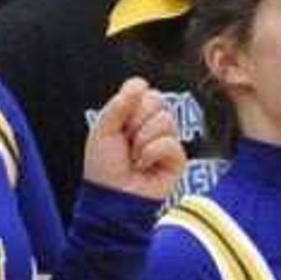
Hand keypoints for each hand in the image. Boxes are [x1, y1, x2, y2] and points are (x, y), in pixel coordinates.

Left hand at [84, 76, 185, 199]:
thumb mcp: (103, 130)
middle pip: (156, 99)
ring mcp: (166, 139)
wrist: (112, 196)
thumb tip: (140, 83)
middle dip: (136, 120)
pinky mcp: (178, 157)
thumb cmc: (104, 167)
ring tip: (135, 157)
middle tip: (126, 140)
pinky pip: (170, 142)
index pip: (142, 88)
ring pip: (165, 120)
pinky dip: (153, 153)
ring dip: (143, 140)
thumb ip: (118, 105)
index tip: (118, 120)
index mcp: (132, 114)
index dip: (130, 100)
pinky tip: (144, 165)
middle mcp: (151, 124)